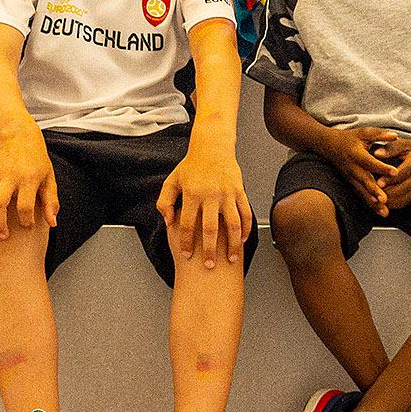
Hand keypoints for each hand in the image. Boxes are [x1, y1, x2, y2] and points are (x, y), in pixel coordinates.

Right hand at [0, 137, 56, 240]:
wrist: (22, 140)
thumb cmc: (37, 163)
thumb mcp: (49, 180)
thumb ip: (51, 202)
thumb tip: (52, 223)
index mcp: (28, 178)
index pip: (25, 205)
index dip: (26, 221)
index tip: (27, 227)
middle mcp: (9, 175)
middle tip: (2, 237)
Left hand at [158, 146, 252, 268]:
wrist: (212, 146)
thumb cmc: (191, 165)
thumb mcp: (172, 181)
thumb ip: (164, 201)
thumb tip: (167, 221)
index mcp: (192, 194)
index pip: (188, 224)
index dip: (187, 242)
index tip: (187, 255)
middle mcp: (210, 195)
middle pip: (210, 229)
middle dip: (210, 250)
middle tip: (209, 265)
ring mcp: (227, 193)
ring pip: (232, 224)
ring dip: (233, 244)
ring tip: (232, 258)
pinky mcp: (239, 191)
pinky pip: (245, 213)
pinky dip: (246, 228)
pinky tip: (243, 239)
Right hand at [321, 127, 398, 216]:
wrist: (329, 146)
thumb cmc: (350, 138)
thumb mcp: (364, 132)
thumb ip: (380, 134)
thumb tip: (396, 136)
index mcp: (357, 154)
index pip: (371, 162)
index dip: (382, 167)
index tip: (395, 172)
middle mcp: (353, 168)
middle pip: (365, 181)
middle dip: (375, 191)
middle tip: (385, 200)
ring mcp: (351, 178)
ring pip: (363, 192)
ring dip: (373, 202)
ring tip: (384, 212)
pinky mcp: (352, 183)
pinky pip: (361, 195)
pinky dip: (370, 204)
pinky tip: (380, 212)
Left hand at [377, 135, 410, 209]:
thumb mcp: (404, 144)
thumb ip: (390, 148)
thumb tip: (377, 153)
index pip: (401, 174)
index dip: (389, 180)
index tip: (378, 183)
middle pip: (402, 190)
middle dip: (387, 194)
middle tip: (373, 194)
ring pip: (404, 199)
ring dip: (390, 202)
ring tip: (376, 201)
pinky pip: (406, 202)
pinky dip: (395, 205)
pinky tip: (385, 204)